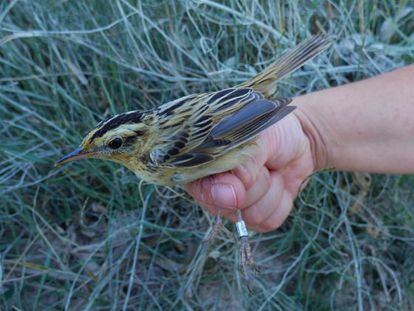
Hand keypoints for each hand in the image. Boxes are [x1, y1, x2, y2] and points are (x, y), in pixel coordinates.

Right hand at [186, 106, 317, 231]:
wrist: (295, 136)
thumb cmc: (268, 132)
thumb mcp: (254, 139)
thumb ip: (241, 165)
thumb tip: (230, 197)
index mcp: (203, 167)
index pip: (200, 189)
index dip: (220, 188)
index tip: (243, 174)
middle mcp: (213, 191)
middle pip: (229, 206)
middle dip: (253, 183)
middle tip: (261, 162)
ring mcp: (235, 208)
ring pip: (251, 216)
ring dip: (270, 191)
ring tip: (271, 170)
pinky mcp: (258, 217)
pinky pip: (268, 222)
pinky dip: (281, 201)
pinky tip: (278, 184)